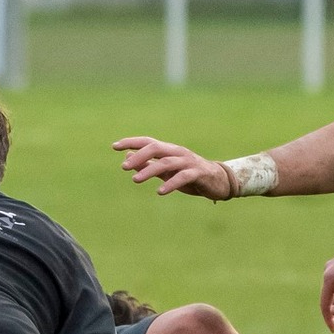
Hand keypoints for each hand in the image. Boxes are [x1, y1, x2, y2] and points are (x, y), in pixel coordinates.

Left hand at [113, 137, 234, 199]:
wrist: (219, 181)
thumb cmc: (189, 175)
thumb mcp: (166, 171)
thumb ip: (148, 165)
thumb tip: (127, 159)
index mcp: (169, 150)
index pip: (148, 142)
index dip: (131, 142)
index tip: (114, 146)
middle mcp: (178, 152)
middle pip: (155, 148)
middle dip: (139, 156)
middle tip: (123, 167)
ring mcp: (188, 162)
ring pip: (166, 162)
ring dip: (149, 170)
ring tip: (135, 180)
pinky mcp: (198, 173)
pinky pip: (183, 177)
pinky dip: (170, 184)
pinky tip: (160, 192)